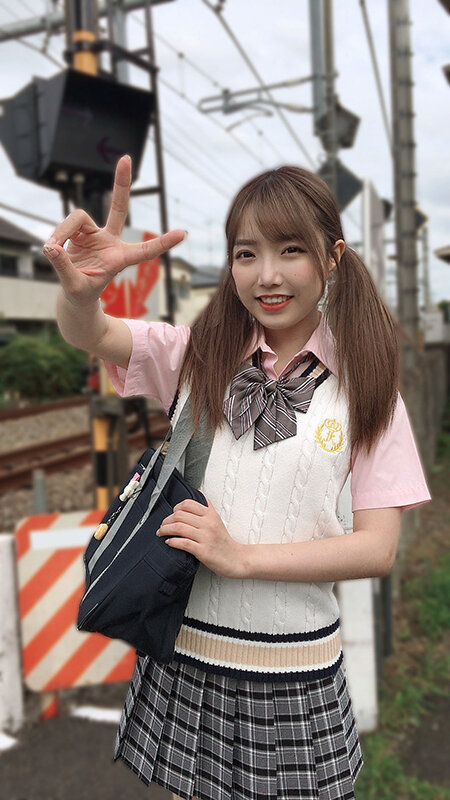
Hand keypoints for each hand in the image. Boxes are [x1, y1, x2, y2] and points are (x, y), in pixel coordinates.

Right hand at [42, 154, 185, 307]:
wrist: (76, 294)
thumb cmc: (82, 294)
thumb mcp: (75, 287)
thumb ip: (64, 268)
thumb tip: (51, 248)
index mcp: (120, 259)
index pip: (145, 250)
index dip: (162, 243)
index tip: (182, 234)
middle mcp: (111, 242)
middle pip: (118, 208)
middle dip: (121, 184)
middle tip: (126, 158)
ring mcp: (96, 235)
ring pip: (78, 217)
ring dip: (62, 231)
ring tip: (53, 250)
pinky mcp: (81, 233)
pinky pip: (66, 225)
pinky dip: (57, 236)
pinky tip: (52, 249)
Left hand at [156, 498, 245, 579]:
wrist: (235, 558)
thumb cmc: (223, 541)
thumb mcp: (217, 519)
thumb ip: (207, 505)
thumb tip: (199, 491)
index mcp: (210, 515)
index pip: (188, 504)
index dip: (176, 508)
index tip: (171, 514)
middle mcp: (208, 524)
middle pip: (180, 515)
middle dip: (166, 520)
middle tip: (162, 525)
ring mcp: (206, 537)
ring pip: (179, 528)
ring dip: (165, 530)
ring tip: (161, 533)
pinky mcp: (203, 551)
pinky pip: (183, 543)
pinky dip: (172, 542)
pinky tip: (169, 542)